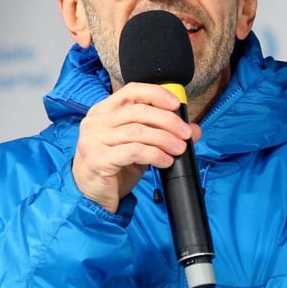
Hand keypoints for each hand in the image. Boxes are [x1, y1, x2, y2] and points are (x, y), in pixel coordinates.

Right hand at [72, 83, 201, 212]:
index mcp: (103, 111)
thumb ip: (162, 133)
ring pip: (138, 131)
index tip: (176, 105)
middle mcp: (96, 122)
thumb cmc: (115, 167)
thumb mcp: (140, 146)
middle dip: (168, 121)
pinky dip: (155, 154)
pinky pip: (134, 151)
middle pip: (139, 111)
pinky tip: (166, 161)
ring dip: (164, 139)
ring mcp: (93, 139)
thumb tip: (193, 129)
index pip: (131, 91)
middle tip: (185, 133)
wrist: (93, 196)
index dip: (156, 94)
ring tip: (179, 149)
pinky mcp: (98, 158)